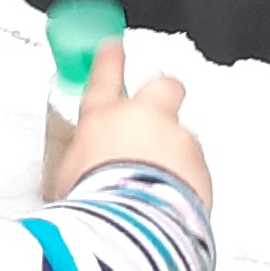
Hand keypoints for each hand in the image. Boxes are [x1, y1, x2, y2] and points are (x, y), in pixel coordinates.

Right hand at [50, 39, 211, 205]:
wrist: (130, 223)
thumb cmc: (92, 202)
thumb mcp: (68, 179)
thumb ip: (83, 163)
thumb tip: (84, 169)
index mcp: (102, 117)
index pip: (105, 77)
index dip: (111, 60)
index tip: (114, 47)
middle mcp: (143, 119)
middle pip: (163, 87)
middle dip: (163, 95)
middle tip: (156, 115)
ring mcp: (176, 139)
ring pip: (182, 136)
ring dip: (174, 155)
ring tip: (156, 190)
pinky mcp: (201, 165)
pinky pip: (196, 169)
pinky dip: (187, 183)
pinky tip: (170, 204)